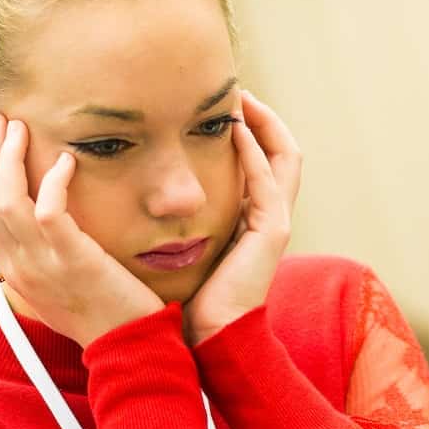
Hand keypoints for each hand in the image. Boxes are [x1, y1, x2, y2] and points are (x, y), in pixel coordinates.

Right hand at [0, 113, 162, 346]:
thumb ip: (41, 253)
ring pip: (7, 201)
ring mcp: (42, 265)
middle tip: (1, 119)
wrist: (128, 347)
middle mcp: (18, 267)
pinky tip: (68, 161)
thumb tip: (35, 223)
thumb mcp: (58, 283)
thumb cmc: (101, 311)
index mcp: (13, 269)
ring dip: (11, 158)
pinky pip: (49, 212)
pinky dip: (54, 181)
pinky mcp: (73, 261)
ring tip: (23, 128)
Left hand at [185, 92, 301, 344]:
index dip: (252, 131)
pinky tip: (233, 130)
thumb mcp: (187, 248)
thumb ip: (180, 220)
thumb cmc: (191, 298)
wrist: (210, 337)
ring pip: (285, 157)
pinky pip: (267, 179)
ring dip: (263, 124)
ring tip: (240, 98)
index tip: (223, 107)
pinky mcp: (272, 231)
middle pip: (284, 152)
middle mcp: (272, 216)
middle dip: (264, 118)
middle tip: (238, 91)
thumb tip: (144, 198)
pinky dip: (252, 151)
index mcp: (254, 220)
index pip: (264, 162)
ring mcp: (276, 222)